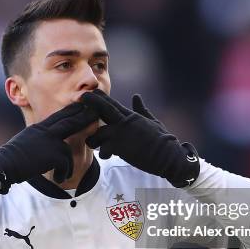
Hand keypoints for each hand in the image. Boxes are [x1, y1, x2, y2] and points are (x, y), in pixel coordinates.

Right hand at [0, 102, 97, 193]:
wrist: (3, 165)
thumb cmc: (12, 158)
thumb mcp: (26, 141)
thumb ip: (39, 139)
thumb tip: (46, 143)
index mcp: (39, 128)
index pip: (58, 116)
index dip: (71, 111)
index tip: (82, 106)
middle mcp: (45, 132)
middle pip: (69, 121)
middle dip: (83, 118)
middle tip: (95, 114)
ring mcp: (49, 142)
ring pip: (67, 151)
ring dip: (67, 166)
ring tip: (63, 174)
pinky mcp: (52, 155)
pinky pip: (66, 164)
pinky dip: (63, 174)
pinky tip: (58, 179)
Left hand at [80, 89, 199, 186]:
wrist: (169, 156)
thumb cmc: (162, 139)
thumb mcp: (152, 121)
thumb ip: (141, 109)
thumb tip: (136, 96)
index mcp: (131, 116)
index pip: (113, 103)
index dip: (101, 97)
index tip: (91, 92)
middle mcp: (125, 122)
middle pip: (103, 108)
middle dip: (91, 102)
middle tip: (80, 98)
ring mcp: (122, 134)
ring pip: (98, 133)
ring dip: (93, 139)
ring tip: (92, 143)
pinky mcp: (121, 148)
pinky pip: (104, 150)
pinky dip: (103, 153)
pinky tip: (106, 156)